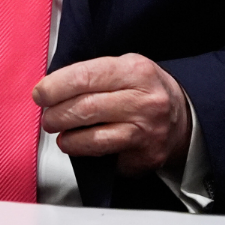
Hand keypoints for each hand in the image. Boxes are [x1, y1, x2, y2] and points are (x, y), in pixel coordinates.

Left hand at [34, 54, 191, 175]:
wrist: (183, 118)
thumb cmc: (144, 92)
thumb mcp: (126, 69)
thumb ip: (92, 75)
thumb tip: (50, 88)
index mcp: (136, 70)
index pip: (86, 76)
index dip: (56, 86)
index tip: (40, 94)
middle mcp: (144, 100)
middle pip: (85, 107)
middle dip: (56, 114)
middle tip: (48, 116)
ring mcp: (146, 130)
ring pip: (93, 137)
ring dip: (67, 138)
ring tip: (60, 133)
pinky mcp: (144, 155)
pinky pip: (104, 156)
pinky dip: (83, 151)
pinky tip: (78, 145)